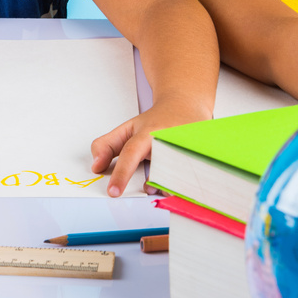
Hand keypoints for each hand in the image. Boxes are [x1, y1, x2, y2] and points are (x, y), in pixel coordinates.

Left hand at [91, 98, 212, 197]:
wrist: (187, 105)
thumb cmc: (157, 121)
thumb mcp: (128, 128)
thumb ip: (107, 145)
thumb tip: (96, 167)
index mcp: (148, 133)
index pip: (131, 153)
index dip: (121, 173)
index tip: (113, 192)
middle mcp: (168, 139)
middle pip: (158, 170)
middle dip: (152, 183)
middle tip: (147, 186)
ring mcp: (187, 147)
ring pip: (177, 177)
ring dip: (168, 187)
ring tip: (164, 183)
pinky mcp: (201, 155)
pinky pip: (192, 179)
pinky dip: (184, 186)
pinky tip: (180, 184)